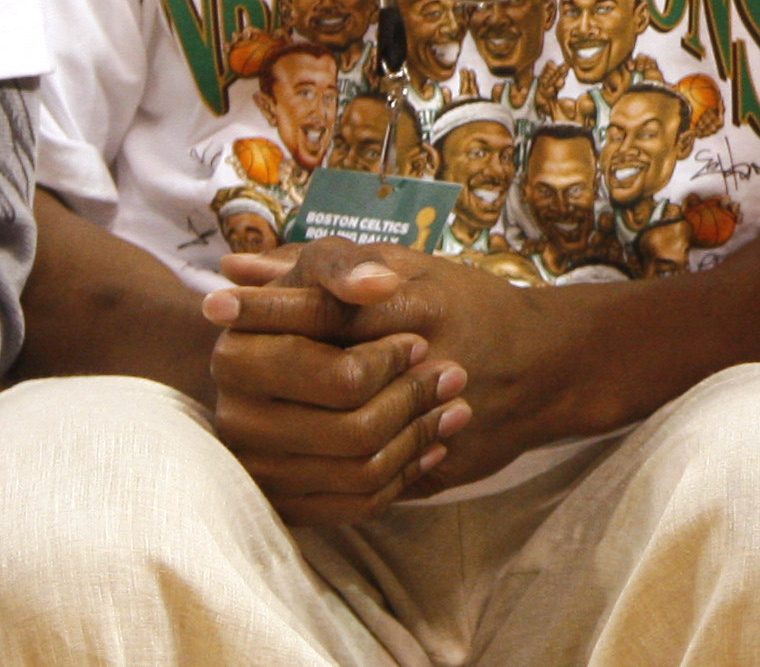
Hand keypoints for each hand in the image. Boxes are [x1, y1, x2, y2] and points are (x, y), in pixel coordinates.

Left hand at [218, 239, 604, 492]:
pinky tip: (279, 452)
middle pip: (303, 378)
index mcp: (409, 304)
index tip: (214, 304)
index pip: (317, 307)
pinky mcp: (418, 467)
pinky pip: (340, 491)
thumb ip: (325, 268)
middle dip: (256, 371)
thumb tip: (238, 271)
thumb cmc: (467, 308)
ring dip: (272, 427)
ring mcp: (418, 419)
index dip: (260, 309)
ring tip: (246, 407)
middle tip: (221, 360)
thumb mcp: (406, 268)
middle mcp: (414, 359)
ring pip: (317, 441)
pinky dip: (300, 478)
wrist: (544, 366)